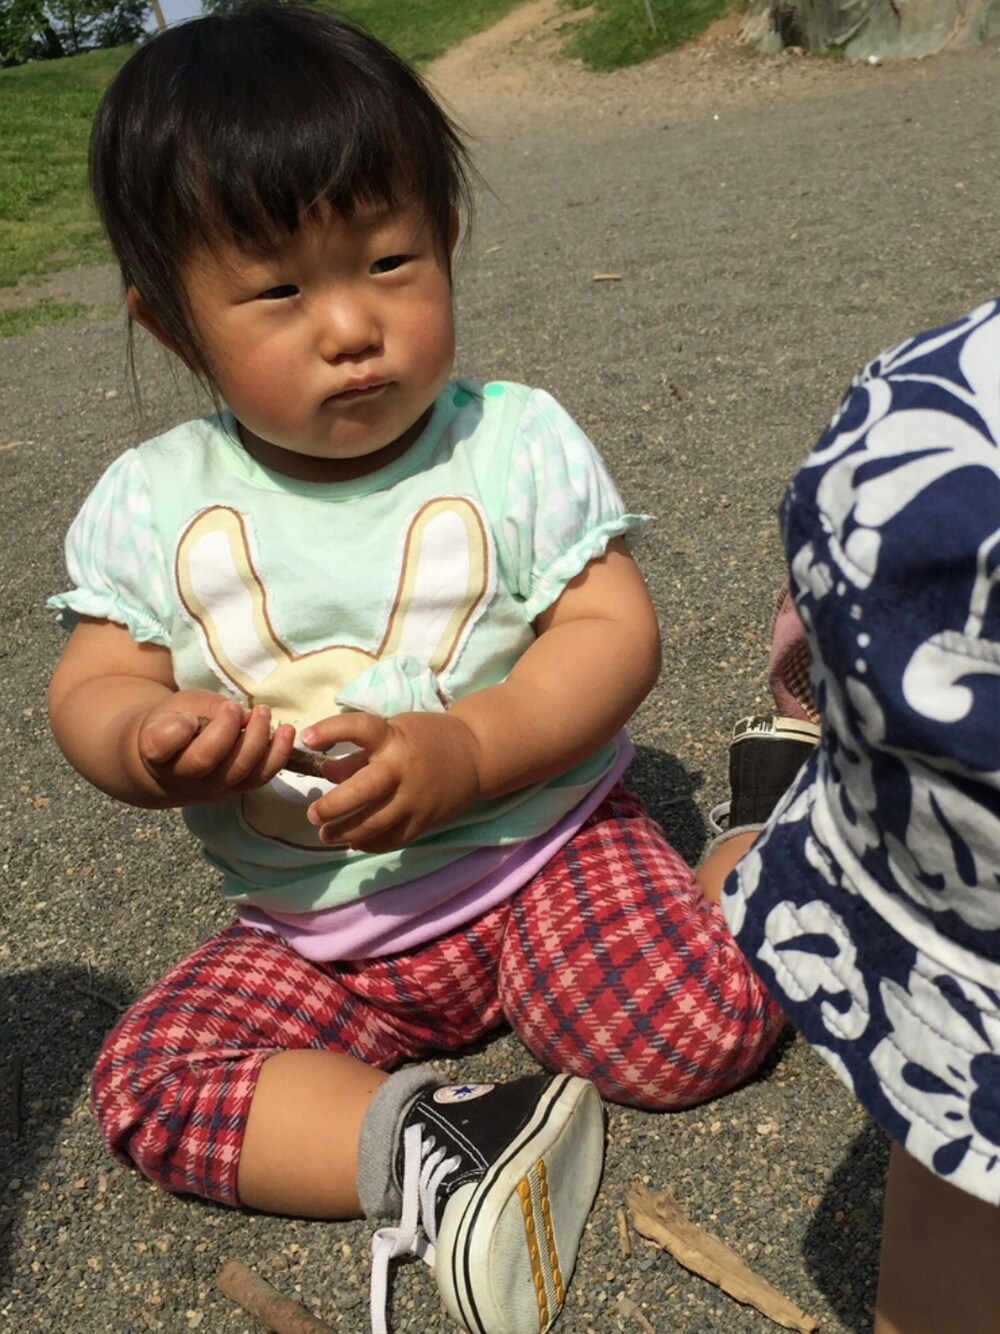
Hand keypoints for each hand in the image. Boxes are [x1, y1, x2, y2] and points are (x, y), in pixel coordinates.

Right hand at [136, 690, 295, 803]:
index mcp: (155, 750)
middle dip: (228, 730)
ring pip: (238, 771)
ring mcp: (210, 789)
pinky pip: (259, 778)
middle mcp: (181, 776)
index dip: (178, 730)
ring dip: (258, 740)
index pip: (161, 744)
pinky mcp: (234, 791)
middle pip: (206, 759)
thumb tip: (242, 715)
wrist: (169, 763)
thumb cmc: (174, 724)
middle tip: (237, 708)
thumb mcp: (180, 705)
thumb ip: (205, 707)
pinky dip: (277, 755)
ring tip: (263, 714)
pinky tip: (286, 732)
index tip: (191, 716)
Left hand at [300, 711, 482, 852]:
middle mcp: (403, 769)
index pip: (360, 729)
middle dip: (332, 806)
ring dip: (344, 832)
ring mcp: (415, 799)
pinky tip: (355, 841)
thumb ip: (359, 754)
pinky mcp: (424, 821)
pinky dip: (369, 843)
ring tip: (326, 833)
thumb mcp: (395, 732)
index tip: (307, 738)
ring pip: (374, 823)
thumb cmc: (427, 738)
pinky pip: (391, 838)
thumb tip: (325, 774)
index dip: (331, 730)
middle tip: (313, 814)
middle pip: (361, 791)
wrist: (475, 754)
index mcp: (394, 739)